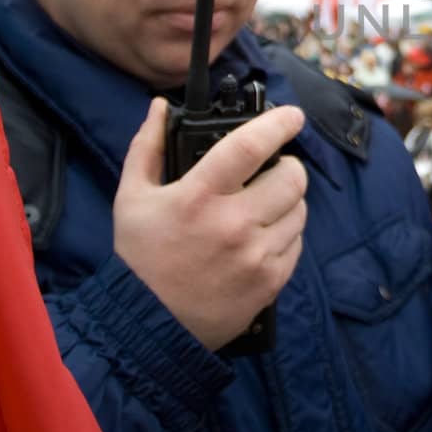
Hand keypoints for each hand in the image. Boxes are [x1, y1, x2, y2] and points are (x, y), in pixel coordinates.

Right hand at [114, 99, 308, 350]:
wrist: (148, 325)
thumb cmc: (140, 257)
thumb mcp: (131, 198)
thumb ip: (147, 147)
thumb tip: (160, 106)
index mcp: (197, 197)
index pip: (248, 147)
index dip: (277, 124)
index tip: (292, 115)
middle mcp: (232, 225)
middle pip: (291, 177)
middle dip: (288, 166)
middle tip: (274, 169)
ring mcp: (255, 256)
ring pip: (300, 209)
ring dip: (289, 200)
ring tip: (264, 205)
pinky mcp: (270, 281)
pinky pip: (298, 242)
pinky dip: (286, 233)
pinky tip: (262, 236)